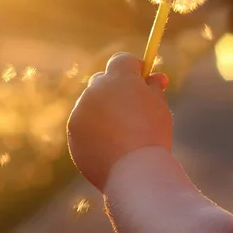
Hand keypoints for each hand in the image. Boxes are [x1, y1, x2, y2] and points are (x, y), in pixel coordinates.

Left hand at [67, 52, 172, 191]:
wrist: (134, 172)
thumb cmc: (153, 137)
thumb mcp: (160, 107)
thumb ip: (153, 88)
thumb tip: (154, 77)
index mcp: (119, 78)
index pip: (123, 60)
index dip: (134, 68)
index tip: (143, 79)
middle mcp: (95, 89)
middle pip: (103, 79)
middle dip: (115, 88)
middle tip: (132, 105)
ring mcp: (81, 109)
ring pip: (92, 103)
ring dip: (104, 111)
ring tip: (124, 134)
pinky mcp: (73, 130)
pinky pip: (84, 123)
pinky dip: (94, 130)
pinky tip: (111, 146)